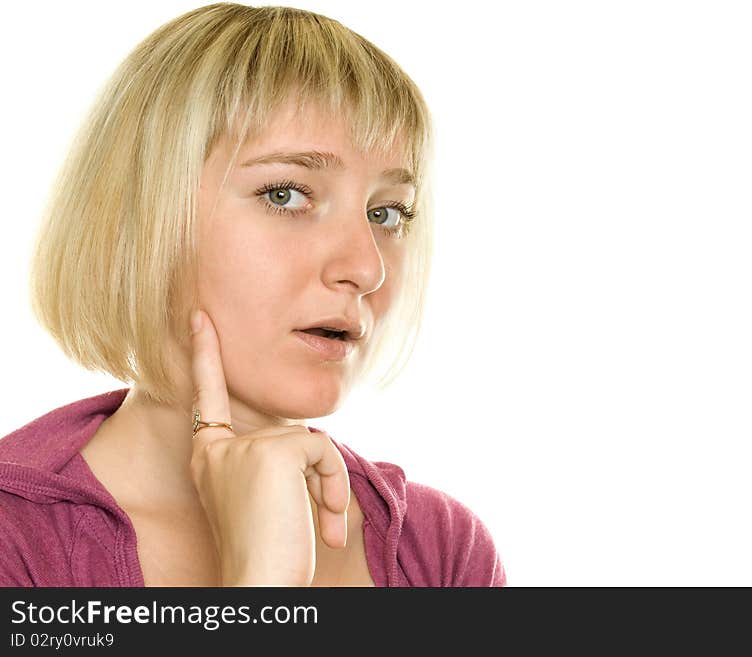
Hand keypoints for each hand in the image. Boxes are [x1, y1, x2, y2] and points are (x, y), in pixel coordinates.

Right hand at [188, 308, 348, 585]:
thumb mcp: (263, 500)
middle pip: (290, 432)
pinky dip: (334, 485)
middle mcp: (216, 448)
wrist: (260, 586)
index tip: (199, 316)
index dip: (204, 355)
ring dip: (328, 485)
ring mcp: (240, 448)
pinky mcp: (271, 452)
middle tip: (322, 522)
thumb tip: (308, 441)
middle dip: (318, 474)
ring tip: (322, 528)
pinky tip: (325, 522)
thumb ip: (272, 461)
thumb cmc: (267, 554)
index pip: (207, 396)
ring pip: (310, 441)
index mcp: (209, 458)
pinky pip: (323, 450)